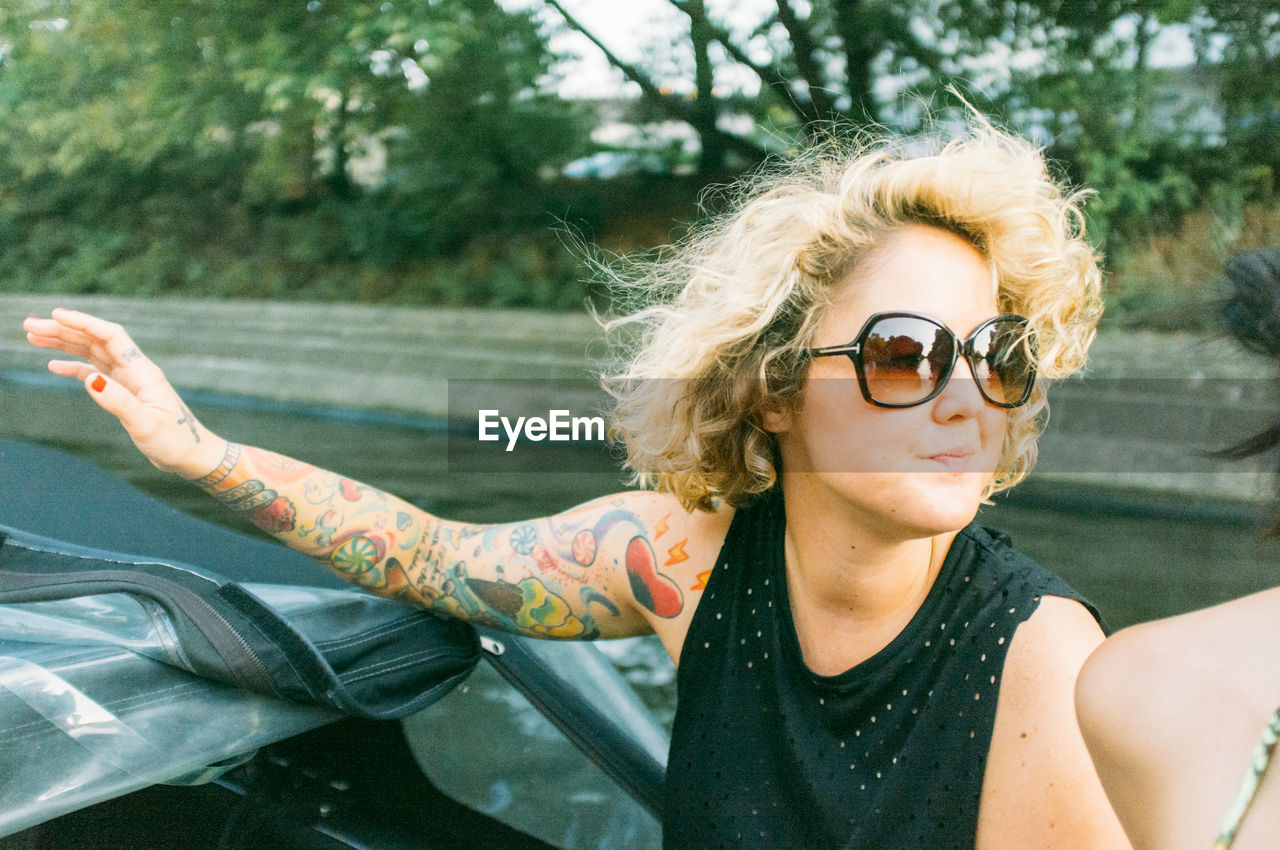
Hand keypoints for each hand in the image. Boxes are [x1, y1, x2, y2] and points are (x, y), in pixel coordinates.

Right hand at [23, 308, 224, 477]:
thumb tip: (90, 379)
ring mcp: (129, 380)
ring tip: (33, 336)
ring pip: (93, 353)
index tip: (56, 315)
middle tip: (30, 324)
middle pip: (96, 340)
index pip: (110, 336)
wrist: (193, 455)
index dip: (84, 322)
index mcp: (142, 372)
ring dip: (65, 343)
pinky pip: (95, 373)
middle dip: (64, 330)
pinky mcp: (125, 393)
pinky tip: (53, 365)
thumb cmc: (177, 441)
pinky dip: (74, 367)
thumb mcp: (147, 425)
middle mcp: (135, 371)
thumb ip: (119, 402)